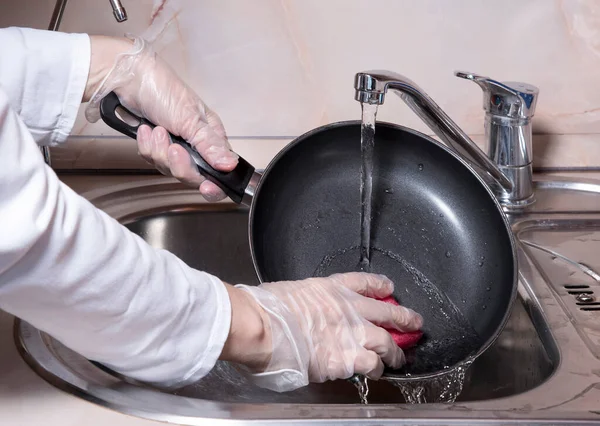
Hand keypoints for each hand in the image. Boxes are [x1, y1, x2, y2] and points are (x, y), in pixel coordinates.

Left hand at [84, 36, 236, 201]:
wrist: (129, 80)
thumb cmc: (163, 90)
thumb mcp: (191, 119)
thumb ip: (210, 145)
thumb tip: (230, 164)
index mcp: (212, 137)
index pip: (219, 171)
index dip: (214, 184)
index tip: (206, 187)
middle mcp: (195, 145)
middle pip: (192, 175)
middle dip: (179, 164)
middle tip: (173, 149)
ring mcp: (175, 147)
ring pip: (169, 168)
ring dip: (159, 151)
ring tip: (156, 130)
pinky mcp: (156, 147)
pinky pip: (152, 160)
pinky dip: (147, 147)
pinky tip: (146, 131)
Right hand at [220, 273, 422, 391]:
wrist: (263, 325)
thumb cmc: (267, 309)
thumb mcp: (288, 293)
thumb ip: (303, 303)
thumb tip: (298, 314)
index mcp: (329, 288)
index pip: (363, 282)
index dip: (380, 285)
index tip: (388, 288)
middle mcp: (347, 308)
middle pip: (385, 311)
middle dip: (403, 318)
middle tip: (414, 322)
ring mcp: (350, 333)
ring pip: (386, 340)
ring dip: (396, 350)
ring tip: (401, 358)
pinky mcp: (347, 358)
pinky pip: (372, 364)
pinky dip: (377, 369)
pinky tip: (377, 373)